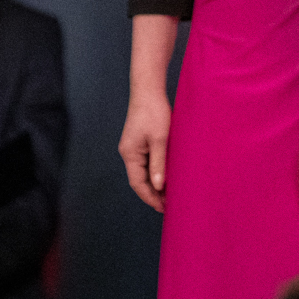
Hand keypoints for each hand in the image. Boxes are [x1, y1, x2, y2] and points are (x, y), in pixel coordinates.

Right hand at [119, 88, 170, 213]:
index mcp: (130, 154)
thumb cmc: (154, 112)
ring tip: (170, 194)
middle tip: (169, 205)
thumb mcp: (159, 139)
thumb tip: (158, 187)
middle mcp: (129, 152)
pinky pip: (147, 162)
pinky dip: (156, 172)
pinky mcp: (140, 141)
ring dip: (155, 183)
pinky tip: (167, 176)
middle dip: (153, 194)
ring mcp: (134, 147)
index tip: (163, 208)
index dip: (150, 198)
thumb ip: (159, 163)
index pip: (138, 184)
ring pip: (144, 172)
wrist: (148, 89)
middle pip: (139, 180)